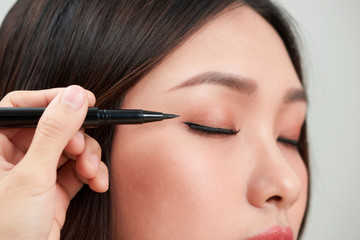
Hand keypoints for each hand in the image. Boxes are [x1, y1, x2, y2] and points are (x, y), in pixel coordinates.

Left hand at [0, 86, 108, 239]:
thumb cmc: (8, 232)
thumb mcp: (32, 176)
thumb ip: (54, 132)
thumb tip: (73, 96)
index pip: (20, 107)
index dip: (50, 99)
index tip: (81, 99)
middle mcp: (14, 158)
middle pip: (54, 128)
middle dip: (76, 137)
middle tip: (81, 148)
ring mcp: (37, 175)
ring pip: (70, 149)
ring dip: (88, 157)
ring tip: (90, 172)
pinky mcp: (54, 191)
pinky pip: (78, 170)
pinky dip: (92, 174)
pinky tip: (97, 183)